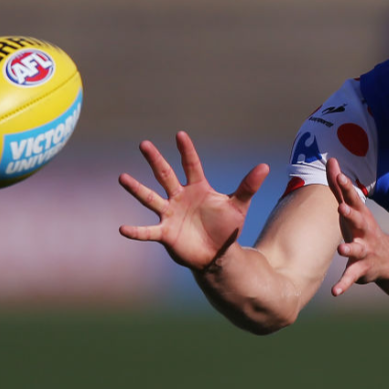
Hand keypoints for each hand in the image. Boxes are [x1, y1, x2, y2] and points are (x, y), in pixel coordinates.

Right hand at [119, 131, 269, 270]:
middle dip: (155, 160)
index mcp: (198, 188)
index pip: (191, 165)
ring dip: (137, 189)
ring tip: (122, 177)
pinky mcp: (165, 233)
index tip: (180, 134)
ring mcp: (170, 214)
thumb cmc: (227, 226)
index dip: (186, 150)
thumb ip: (248, 186)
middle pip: (165, 175)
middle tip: (144, 144)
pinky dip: (136, 231)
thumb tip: (265, 166)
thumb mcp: (239, 205)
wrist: (219, 253)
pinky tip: (122, 229)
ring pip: (151, 198)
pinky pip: (148, 231)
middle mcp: (180, 197)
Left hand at [326, 158, 388, 295]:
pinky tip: (334, 292)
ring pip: (357, 250)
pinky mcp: (362, 270)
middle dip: (351, 213)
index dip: (346, 187)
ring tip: (341, 250)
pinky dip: (344, 285)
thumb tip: (331, 159)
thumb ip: (339, 186)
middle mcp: (365, 231)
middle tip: (341, 207)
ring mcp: (365, 251)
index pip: (353, 197)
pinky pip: (352, 278)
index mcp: (360, 214)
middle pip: (358, 219)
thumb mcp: (351, 206)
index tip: (339, 176)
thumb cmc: (362, 227)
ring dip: (349, 249)